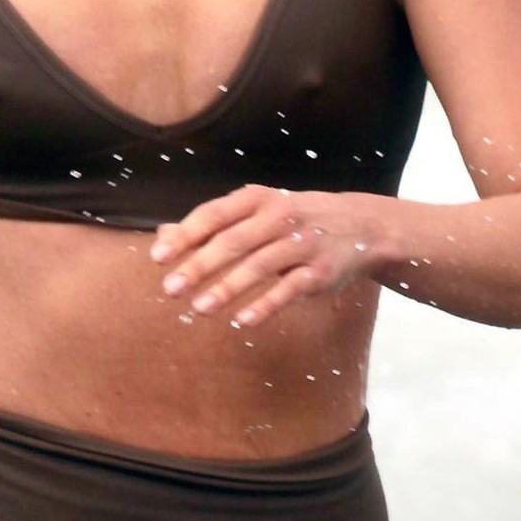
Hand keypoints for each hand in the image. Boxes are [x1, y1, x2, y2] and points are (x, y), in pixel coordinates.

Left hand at [149, 185, 389, 328]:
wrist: (362, 226)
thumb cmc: (294, 221)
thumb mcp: (256, 212)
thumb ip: (212, 225)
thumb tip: (163, 236)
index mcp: (258, 199)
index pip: (215, 214)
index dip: (186, 236)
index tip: (159, 258)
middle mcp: (280, 217)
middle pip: (234, 241)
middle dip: (200, 265)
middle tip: (171, 289)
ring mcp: (303, 243)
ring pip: (260, 265)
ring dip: (228, 287)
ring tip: (200, 308)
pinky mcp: (320, 271)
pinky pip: (290, 288)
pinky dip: (267, 304)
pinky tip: (242, 321)